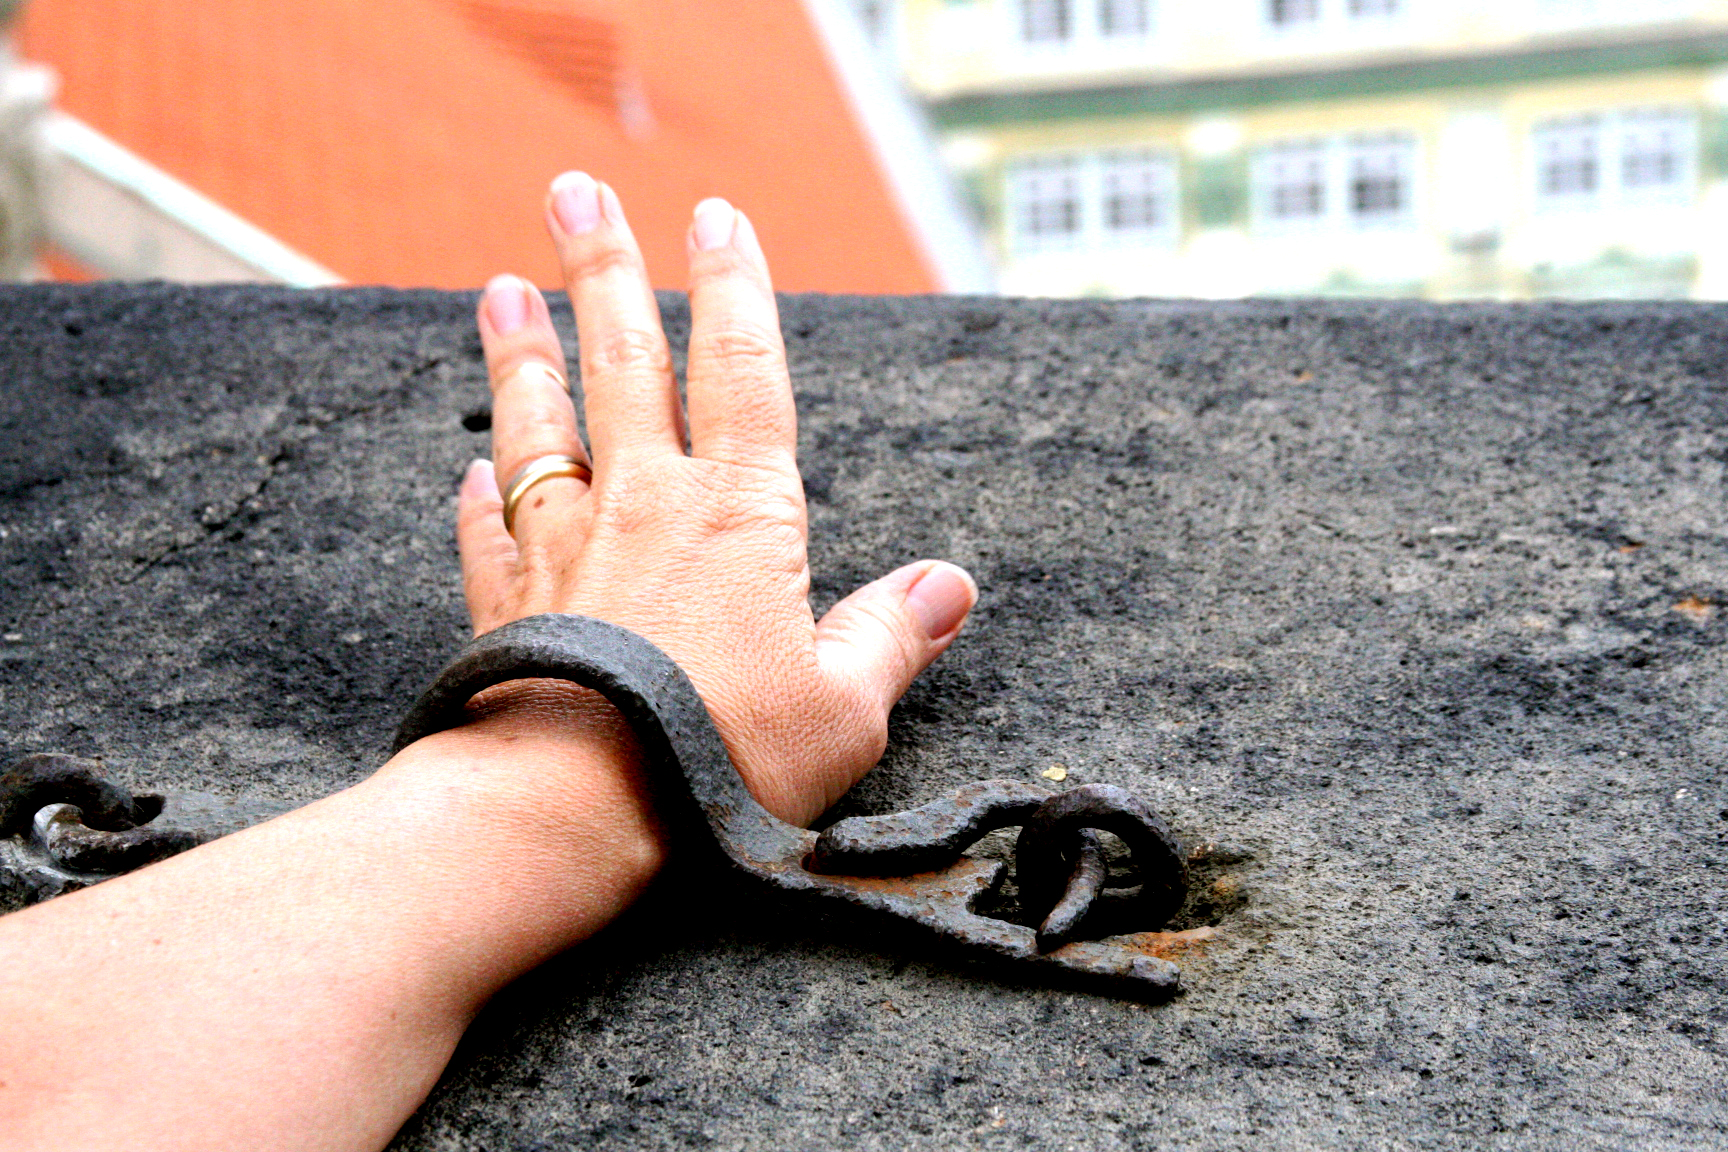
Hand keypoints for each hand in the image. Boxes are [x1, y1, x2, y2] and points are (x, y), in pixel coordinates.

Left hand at [456, 174, 976, 825]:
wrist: (568, 814)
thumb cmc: (717, 764)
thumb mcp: (841, 710)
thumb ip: (890, 637)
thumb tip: (949, 586)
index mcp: (740, 517)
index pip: (743, 372)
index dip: (736, 288)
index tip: (716, 216)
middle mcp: (645, 509)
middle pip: (624, 364)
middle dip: (604, 271)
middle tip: (575, 192)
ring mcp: (564, 552)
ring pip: (539, 427)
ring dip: (521, 353)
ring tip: (498, 288)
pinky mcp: (507, 609)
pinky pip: (486, 532)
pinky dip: (475, 496)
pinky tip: (464, 468)